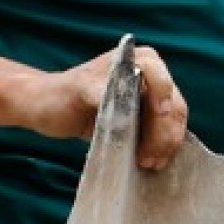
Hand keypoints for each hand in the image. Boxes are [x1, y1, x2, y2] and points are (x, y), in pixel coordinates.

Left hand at [25, 43, 188, 170]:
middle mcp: (149, 75)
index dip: (163, 95)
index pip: (158, 77)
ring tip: (152, 164)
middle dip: (165, 130)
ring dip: (167, 142)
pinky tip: (156, 161)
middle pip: (171, 101)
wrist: (50, 107)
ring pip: (173, 118)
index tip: (161, 115)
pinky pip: (165, 130)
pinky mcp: (147, 117)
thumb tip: (122, 109)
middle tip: (150, 158)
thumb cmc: (61, 94)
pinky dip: (164, 146)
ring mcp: (151, 97)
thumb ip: (101, 93)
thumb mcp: (78, 90)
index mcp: (135, 60)